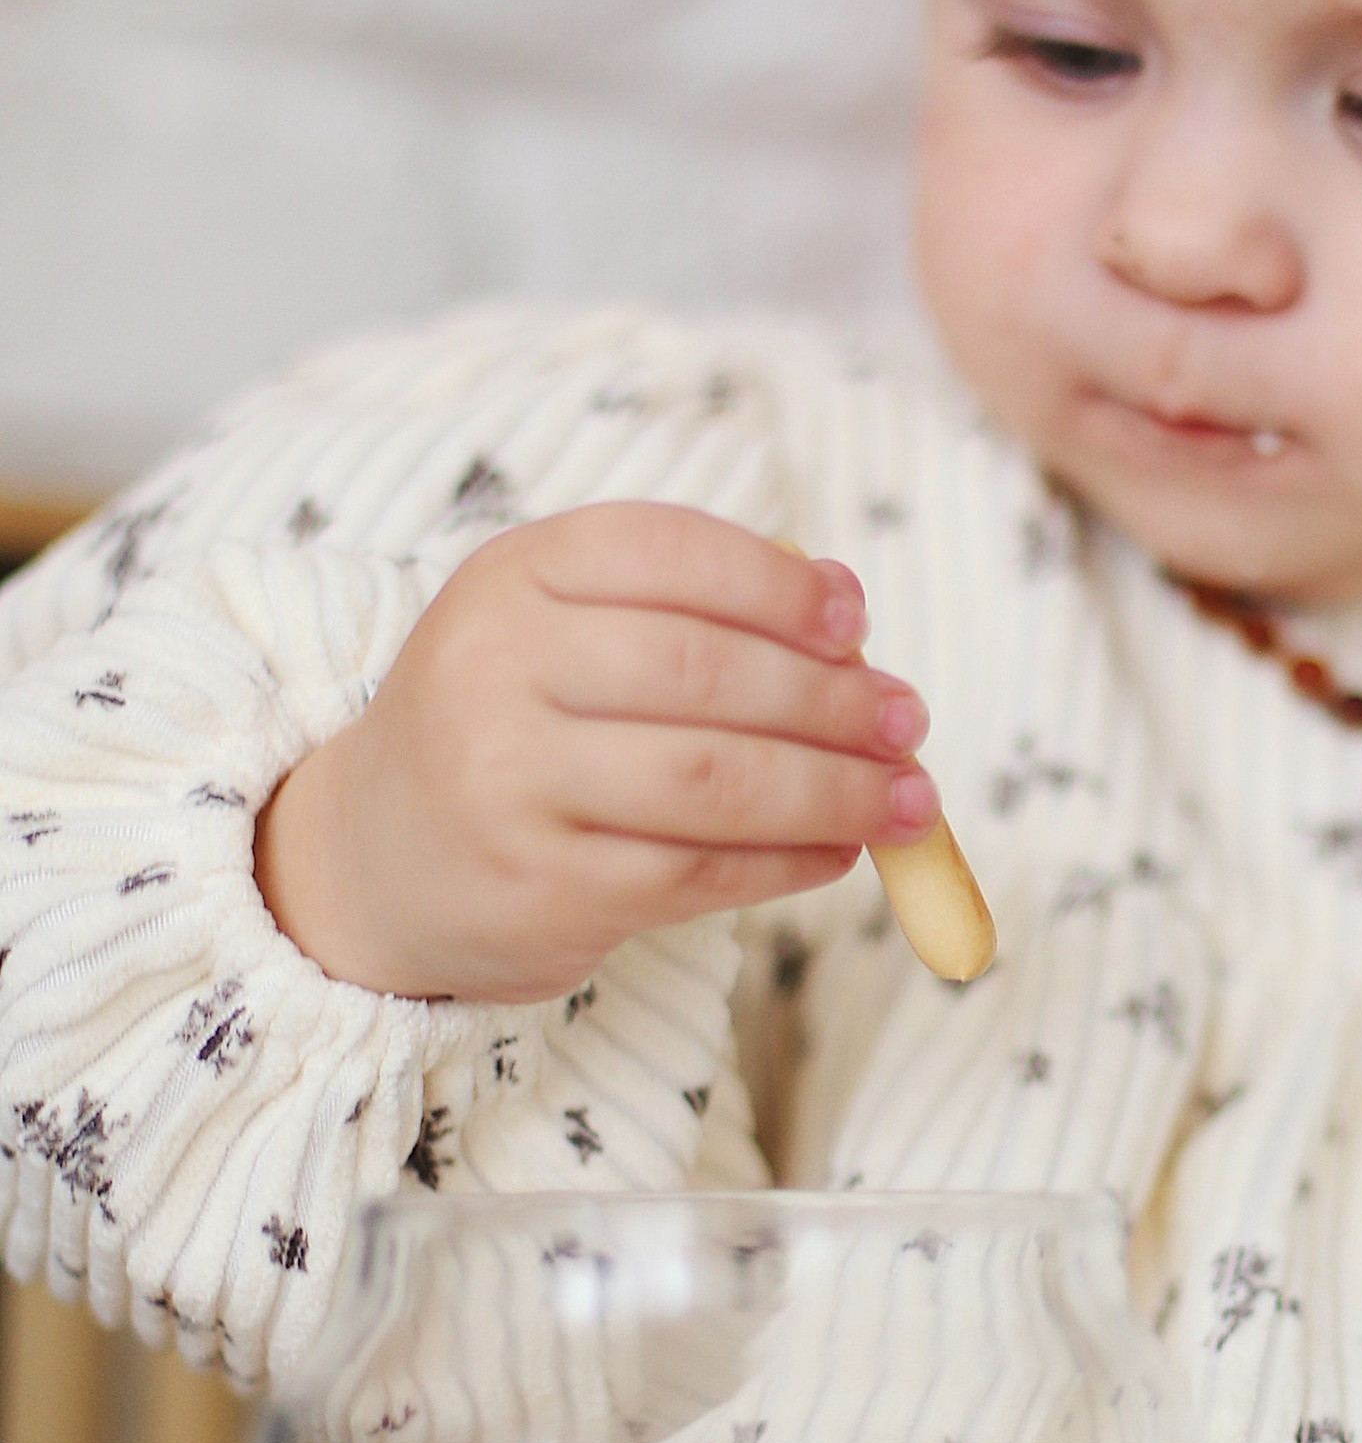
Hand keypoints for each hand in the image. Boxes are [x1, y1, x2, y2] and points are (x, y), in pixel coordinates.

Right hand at [254, 503, 936, 1002]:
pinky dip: (790, 862)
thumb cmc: (508, 727)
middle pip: (704, 673)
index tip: (856, 620)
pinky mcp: (542, 888)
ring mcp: (511, 784)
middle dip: (832, 701)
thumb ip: (685, 608)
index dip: (777, 585)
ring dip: (837, 792)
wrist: (370, 860)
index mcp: (511, 578)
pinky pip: (700, 872)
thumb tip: (845, 607)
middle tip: (908, 721)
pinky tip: (840, 852)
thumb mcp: (560, 632)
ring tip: (909, 801)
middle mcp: (497, 670)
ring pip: (716, 781)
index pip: (665, 554)